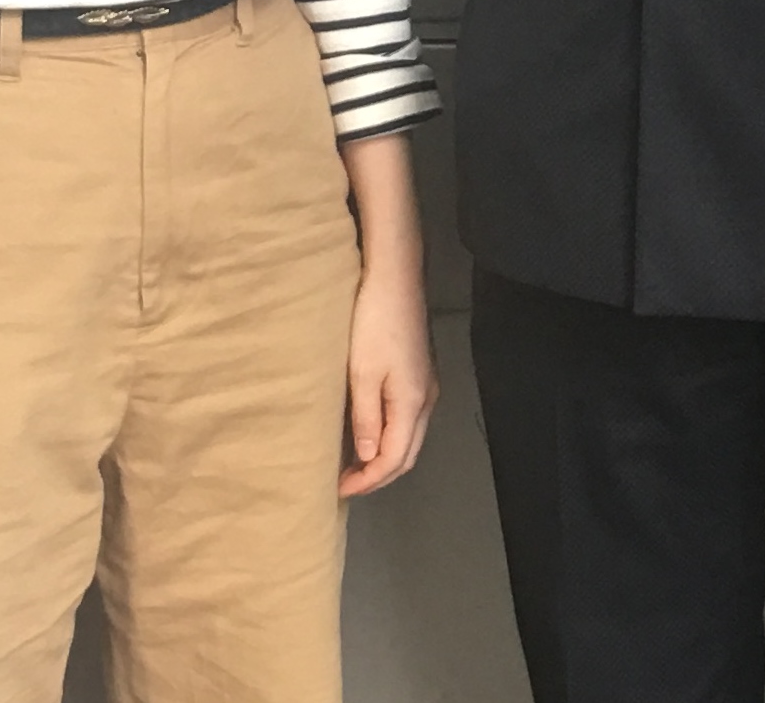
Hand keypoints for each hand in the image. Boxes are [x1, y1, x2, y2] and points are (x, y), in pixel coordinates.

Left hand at [337, 131, 438, 497]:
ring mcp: (426, 381)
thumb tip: (369, 457)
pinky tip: (368, 427)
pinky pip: (408, 415)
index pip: (393, 460)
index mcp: (413, 403)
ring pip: (409, 434)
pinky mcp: (419, 368)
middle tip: (345, 482)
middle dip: (378, 474)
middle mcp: (426, 397)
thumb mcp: (362, 374)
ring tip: (352, 460)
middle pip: (407, 452)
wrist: (395, 275)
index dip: (368, 481)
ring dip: (384, 454)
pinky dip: (390, 432)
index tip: (338, 489)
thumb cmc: (374, 322)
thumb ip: (367, 419)